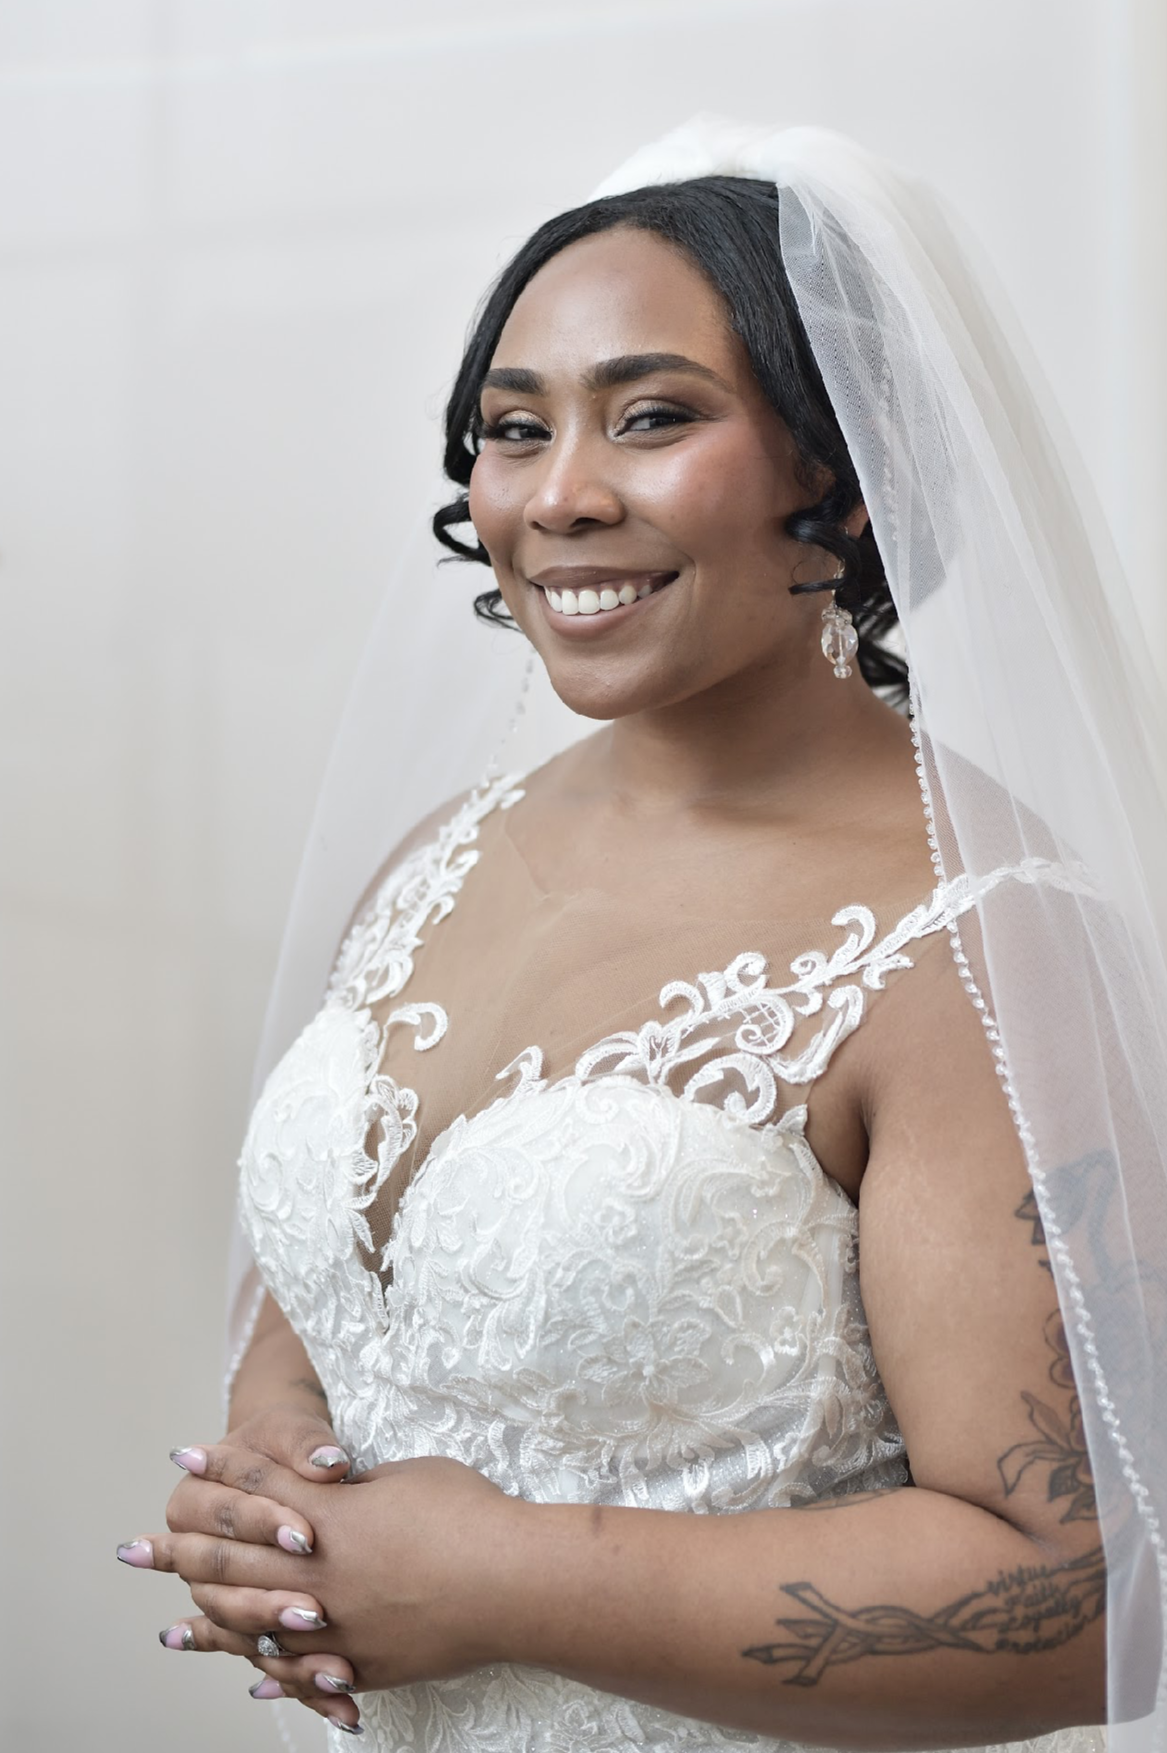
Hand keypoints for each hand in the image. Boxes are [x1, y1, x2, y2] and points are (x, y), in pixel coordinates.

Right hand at [118, 1407, 361, 1731]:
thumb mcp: (290, 1429)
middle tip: (316, 1611)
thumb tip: (329, 1464)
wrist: (289, 1461)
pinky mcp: (255, 1625)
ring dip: (289, 1657)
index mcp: (193, 1501)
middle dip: (271, 1602)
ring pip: (243, 1635)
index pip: (223, 1519)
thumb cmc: (285, 1442)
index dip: (264, 1526)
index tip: (308, 1536)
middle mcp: (198, 1556)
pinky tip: (344, 1707)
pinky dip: (307, 1686)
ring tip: (336, 1671)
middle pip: (226, 1585)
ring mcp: (224, 1597)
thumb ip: (305, 1445)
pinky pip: (274, 1661)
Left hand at [126, 1445, 526, 1695]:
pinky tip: (250, 1677)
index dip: (219, 1469)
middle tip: (135, 1550)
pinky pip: (301, 1673)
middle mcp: (317, 1573)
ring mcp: (335, 1625)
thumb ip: (358, 1488)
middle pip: (234, 1559)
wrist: (510, 1579)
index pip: (257, 1486)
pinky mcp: (363, 1663)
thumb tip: (333, 1490)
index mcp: (328, 1515)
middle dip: (180, 1551)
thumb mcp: (405, 1475)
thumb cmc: (466, 1513)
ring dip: (206, 1625)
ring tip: (170, 1629)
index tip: (182, 1458)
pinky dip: (270, 1673)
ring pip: (253, 1625)